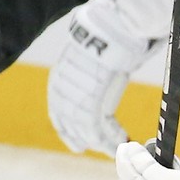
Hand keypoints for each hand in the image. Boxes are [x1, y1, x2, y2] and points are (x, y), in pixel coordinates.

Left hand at [48, 0, 154, 153]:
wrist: (109, 32)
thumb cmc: (105, 36)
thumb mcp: (92, 53)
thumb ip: (93, 66)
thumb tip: (107, 59)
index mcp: (59, 79)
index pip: (58, 110)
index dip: (67, 127)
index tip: (76, 139)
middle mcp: (63, 93)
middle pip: (69, 124)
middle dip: (81, 138)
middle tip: (89, 148)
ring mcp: (76, 101)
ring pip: (86, 131)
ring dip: (103, 142)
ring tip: (117, 148)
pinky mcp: (91, 107)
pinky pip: (99, 132)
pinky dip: (110, 142)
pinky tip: (120, 146)